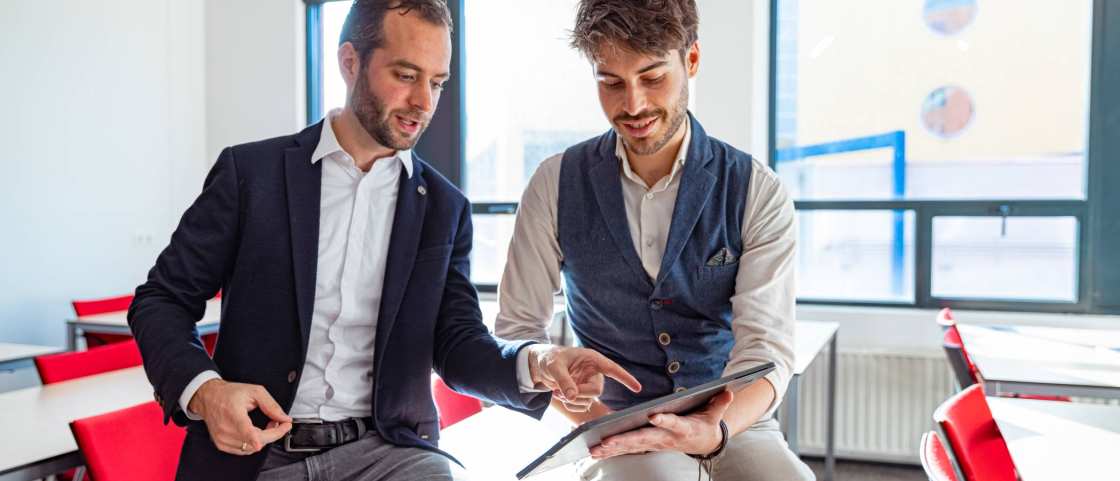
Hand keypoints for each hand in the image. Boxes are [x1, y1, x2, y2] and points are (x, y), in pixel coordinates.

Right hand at [188, 379, 292, 454]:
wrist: (208, 397)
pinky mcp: (221, 445)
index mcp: (233, 414)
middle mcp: (226, 429)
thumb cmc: (229, 393)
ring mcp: (222, 439)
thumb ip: (271, 405)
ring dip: (264, 439)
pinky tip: (256, 432)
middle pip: (255, 442)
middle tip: (278, 422)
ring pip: (251, 448)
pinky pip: (244, 450)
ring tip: (267, 425)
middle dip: (273, 433)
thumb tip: (284, 418)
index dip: (258, 438)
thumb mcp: (255, 392)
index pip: (246, 431)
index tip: (266, 439)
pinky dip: (254, 443)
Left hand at [526, 345, 640, 411]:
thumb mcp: (554, 366)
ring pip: (589, 401)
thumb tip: (572, 397)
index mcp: (592, 359)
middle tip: (563, 392)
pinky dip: (571, 405)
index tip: (637, 388)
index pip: (613, 369)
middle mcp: (593, 372)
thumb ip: (563, 380)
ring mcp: (588, 383)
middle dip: (580, 394)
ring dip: (573, 401)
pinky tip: (560, 396)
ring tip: (558, 392)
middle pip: (597, 390)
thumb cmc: (549, 357)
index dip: (625, 378)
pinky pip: (582, 405)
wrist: (540, 364)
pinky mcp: (582, 393)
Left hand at [589, 390, 733, 458]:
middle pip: (644, 439)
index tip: (653, 416)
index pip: (673, 424)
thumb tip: (729, 391)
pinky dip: (612, 450)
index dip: (664, 421)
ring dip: (613, 448)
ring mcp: (656, 443)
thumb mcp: (714, 414)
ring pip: (632, 446)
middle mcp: (666, 438)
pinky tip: (595, 451)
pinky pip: (628, 449)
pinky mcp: (648, 445)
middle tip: (606, 441)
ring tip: (594, 449)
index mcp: (683, 429)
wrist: (704, 442)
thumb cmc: (705, 423)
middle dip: (625, 441)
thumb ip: (719, 403)